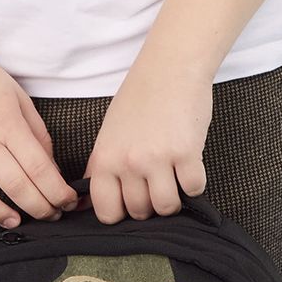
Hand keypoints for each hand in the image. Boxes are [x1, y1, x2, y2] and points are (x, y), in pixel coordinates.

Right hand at [0, 36, 81, 226]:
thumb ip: (36, 132)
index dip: (57, 191)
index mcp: (8, 122)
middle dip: (38, 207)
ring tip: (15, 222)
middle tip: (51, 217)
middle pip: (14, 184)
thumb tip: (49, 167)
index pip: (39, 166)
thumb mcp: (18, 96)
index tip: (68, 202)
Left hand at [80, 50, 213, 222]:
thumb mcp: (108, 133)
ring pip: (166, 207)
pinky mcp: (187, 153)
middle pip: (140, 212)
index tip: (129, 203)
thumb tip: (87, 203)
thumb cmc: (139, 98)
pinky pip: (193, 189)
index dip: (120, 214)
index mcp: (105, 158)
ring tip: (173, 178)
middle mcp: (128, 162)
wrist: (170, 67)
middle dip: (149, 204)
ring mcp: (158, 159)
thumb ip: (101, 168)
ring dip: (173, 198)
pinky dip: (194, 182)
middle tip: (156, 182)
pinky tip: (189, 164)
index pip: (106, 212)